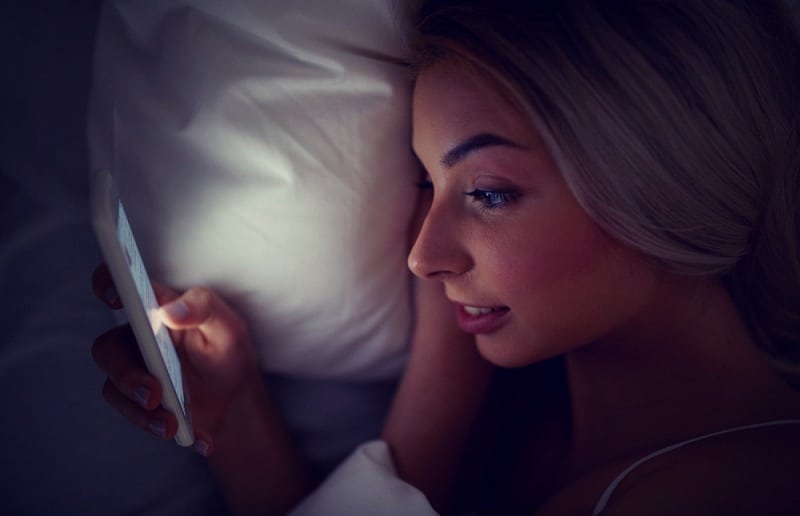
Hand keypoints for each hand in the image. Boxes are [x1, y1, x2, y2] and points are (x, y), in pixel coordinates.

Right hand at [91, 264, 260, 455]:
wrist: (234, 400)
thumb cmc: (229, 352)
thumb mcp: (229, 327)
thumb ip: (204, 308)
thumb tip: (169, 311)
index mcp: (156, 307)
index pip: (121, 285)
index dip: (108, 283)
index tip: (117, 297)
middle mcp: (136, 336)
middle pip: (108, 348)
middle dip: (126, 374)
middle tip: (154, 395)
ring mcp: (134, 369)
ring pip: (114, 386)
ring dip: (139, 410)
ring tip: (172, 424)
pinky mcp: (136, 399)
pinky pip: (132, 413)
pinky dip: (159, 426)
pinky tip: (195, 437)